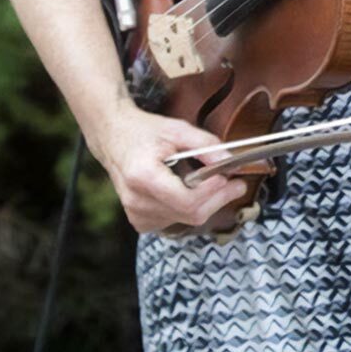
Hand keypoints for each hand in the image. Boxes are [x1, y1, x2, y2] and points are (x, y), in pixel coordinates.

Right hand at [90, 102, 249, 234]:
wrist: (114, 139)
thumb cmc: (144, 132)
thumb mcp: (178, 129)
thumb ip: (207, 145)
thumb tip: (230, 163)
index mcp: (143, 176)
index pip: (187, 200)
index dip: (214, 191)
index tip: (229, 177)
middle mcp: (137, 200)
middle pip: (190, 213)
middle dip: (219, 198)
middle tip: (236, 183)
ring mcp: (136, 213)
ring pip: (186, 219)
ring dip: (206, 203)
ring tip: (211, 182)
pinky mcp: (140, 220)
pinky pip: (175, 221)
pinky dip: (189, 208)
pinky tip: (188, 191)